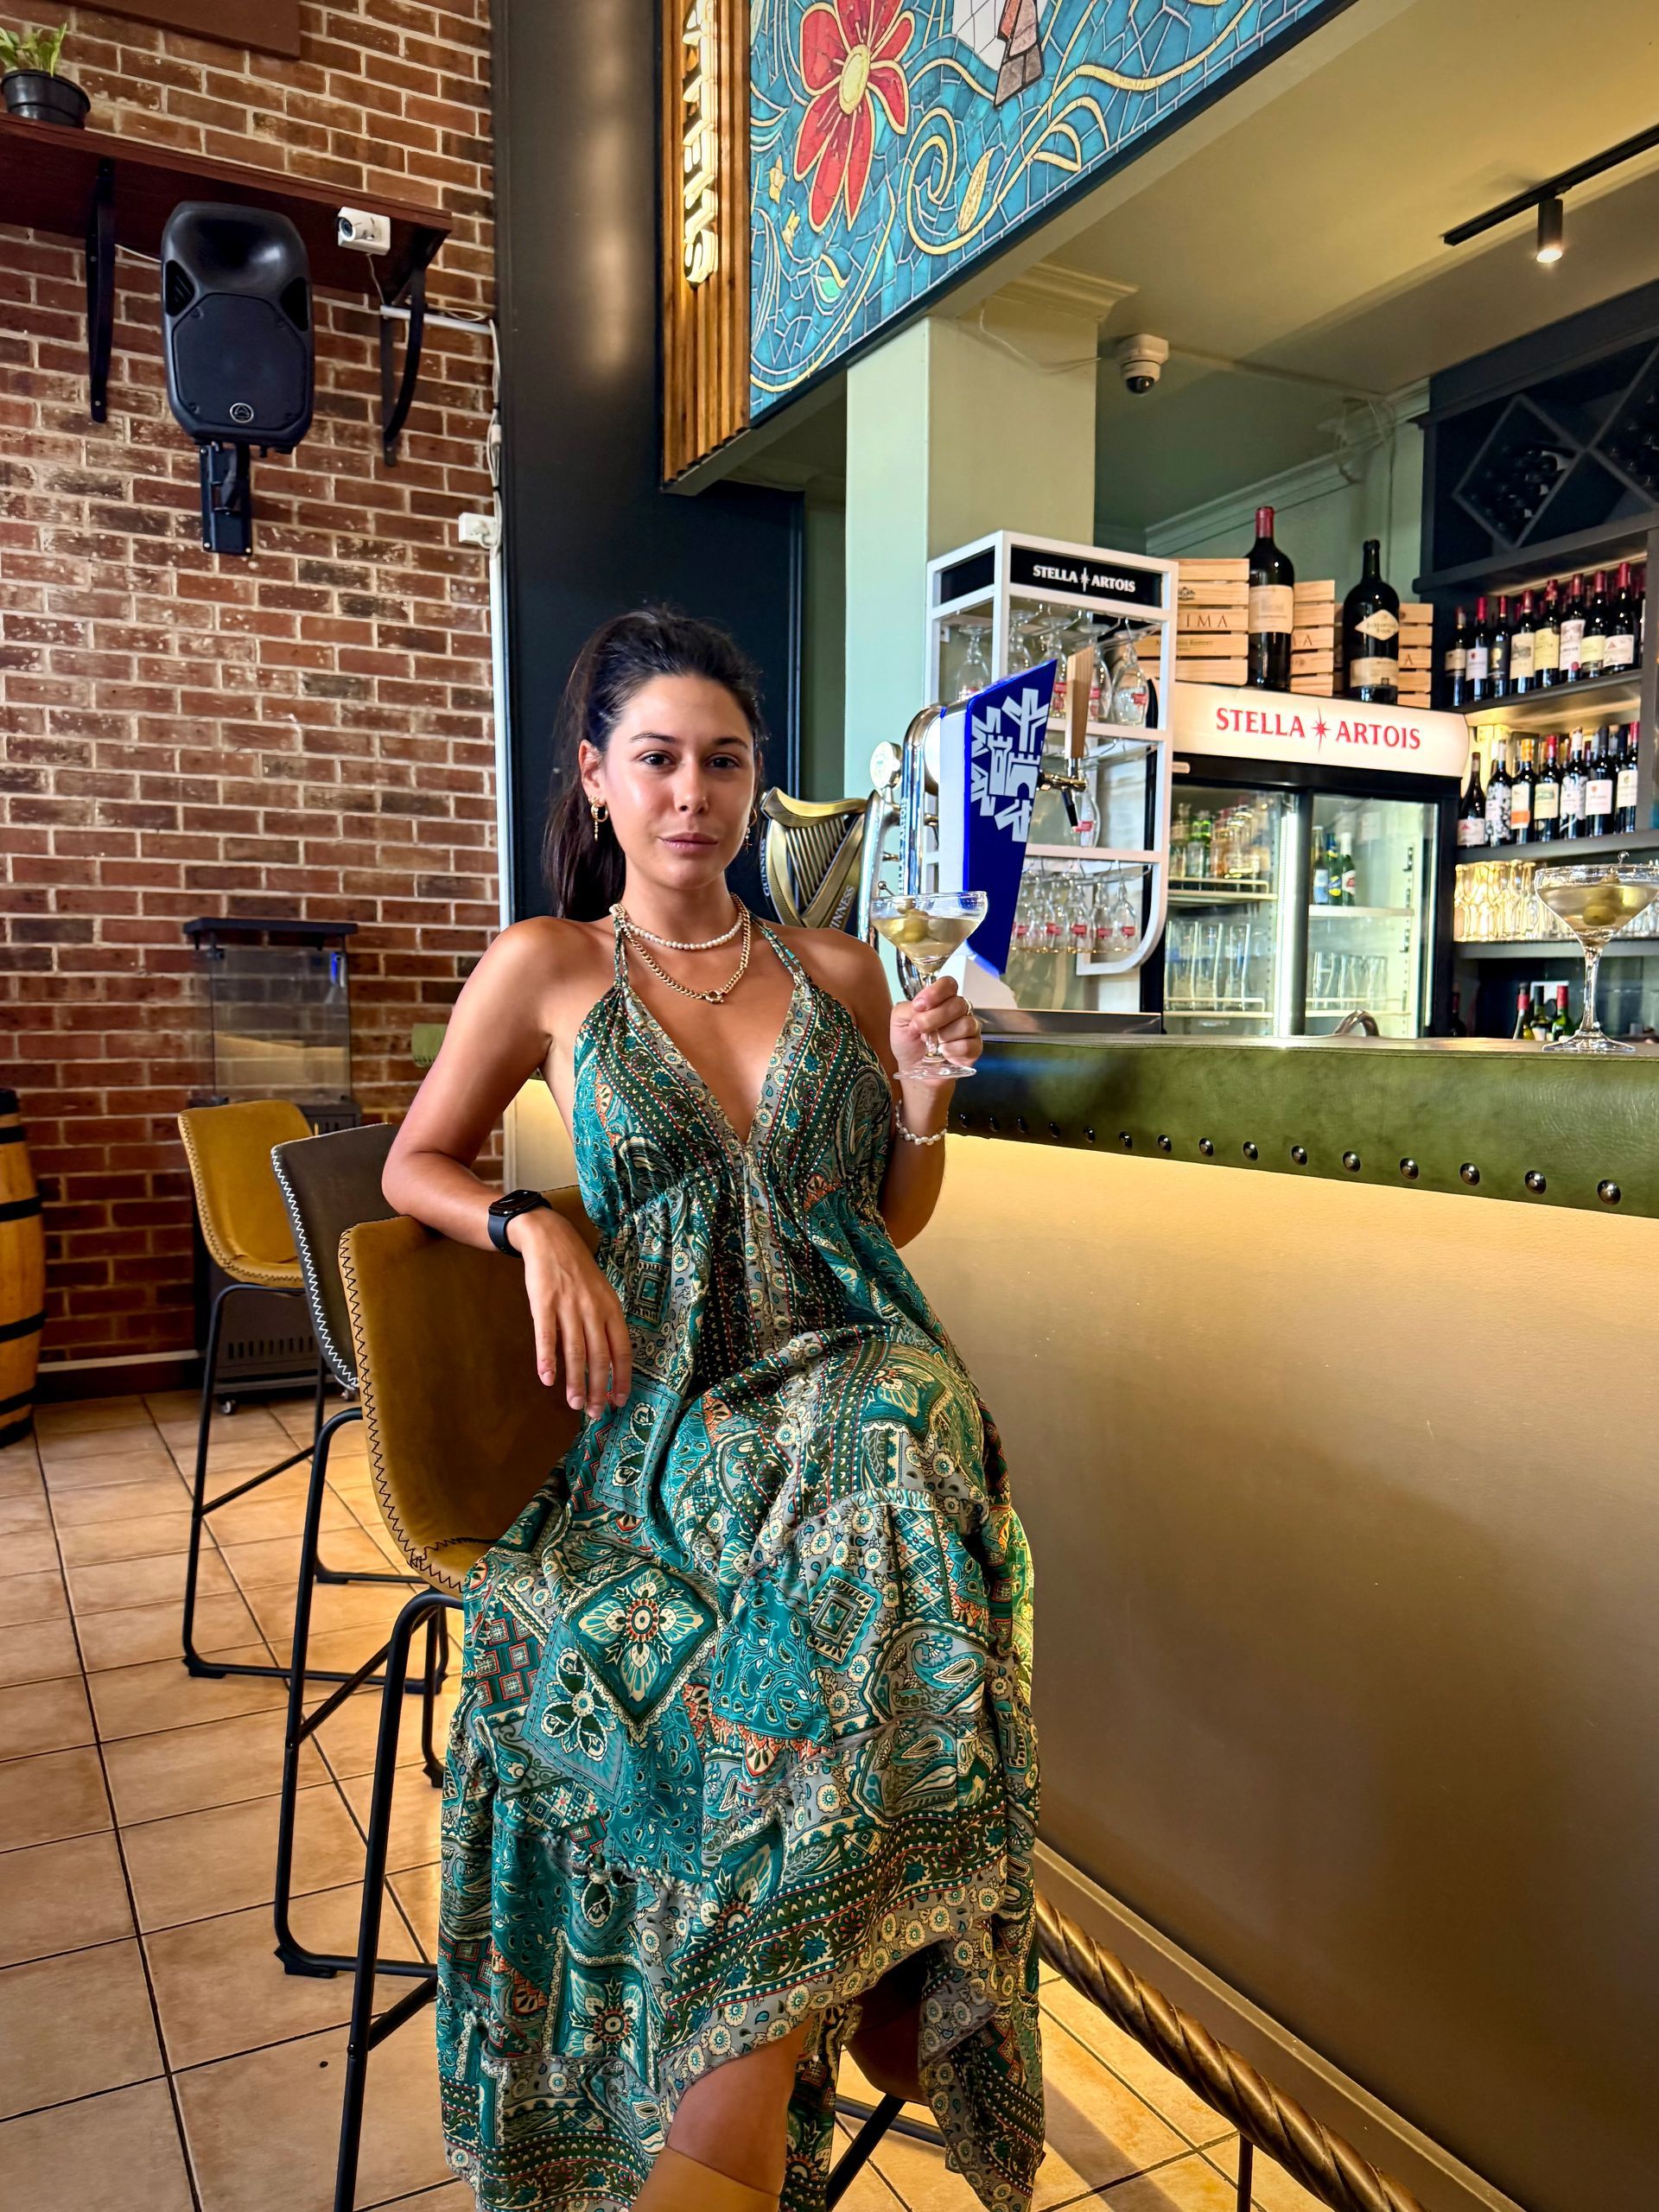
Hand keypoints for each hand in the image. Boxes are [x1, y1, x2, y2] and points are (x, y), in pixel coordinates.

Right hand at [509, 1211, 632, 1418]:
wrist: (551, 1240)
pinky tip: (547, 1378)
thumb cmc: (578, 1272)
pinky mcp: (544, 1303)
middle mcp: (593, 1310)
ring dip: (575, 1381)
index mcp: (611, 1309)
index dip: (622, 1377)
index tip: (619, 1401)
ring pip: (575, 1351)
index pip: (621, 1349)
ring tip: (574, 1404)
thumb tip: (606, 1361)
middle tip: (593, 1412)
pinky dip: (547, 1359)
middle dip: (598, 1388)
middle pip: (599, 1356)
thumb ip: (604, 1324)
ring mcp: (569, 1306)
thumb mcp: (600, 1294)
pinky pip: (547, 1336)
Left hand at [890, 976, 981, 1078]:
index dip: (936, 992)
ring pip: (966, 1024)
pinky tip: (943, 1053)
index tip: (919, 1006)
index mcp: (941, 1000)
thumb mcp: (899, 1021)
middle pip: (958, 1004)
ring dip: (944, 1036)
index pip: (948, 984)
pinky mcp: (974, 1048)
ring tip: (933, 1044)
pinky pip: (969, 1045)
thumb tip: (921, 1007)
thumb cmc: (908, 1043)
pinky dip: (952, 1050)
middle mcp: (958, 1011)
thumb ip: (907, 1008)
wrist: (914, 1070)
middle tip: (920, 1028)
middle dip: (934, 1018)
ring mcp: (969, 1029)